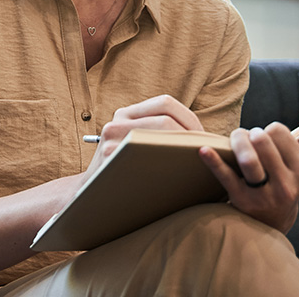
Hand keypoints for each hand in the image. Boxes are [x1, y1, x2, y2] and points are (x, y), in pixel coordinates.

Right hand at [83, 95, 203, 182]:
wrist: (90, 196)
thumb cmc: (126, 172)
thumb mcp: (134, 143)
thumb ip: (158, 133)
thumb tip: (207, 137)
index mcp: (126, 114)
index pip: (166, 103)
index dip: (191, 119)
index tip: (204, 139)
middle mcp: (117, 122)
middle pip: (166, 118)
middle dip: (192, 135)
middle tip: (206, 154)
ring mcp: (112, 140)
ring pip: (160, 135)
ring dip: (185, 148)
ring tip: (198, 163)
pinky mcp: (113, 159)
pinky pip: (150, 157)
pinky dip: (171, 165)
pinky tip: (181, 176)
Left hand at [199, 109, 298, 232]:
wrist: (272, 219)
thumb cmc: (289, 176)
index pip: (279, 132)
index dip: (269, 131)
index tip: (269, 140)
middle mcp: (288, 185)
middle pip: (261, 140)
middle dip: (250, 133)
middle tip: (248, 139)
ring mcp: (264, 194)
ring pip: (247, 158)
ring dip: (236, 141)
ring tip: (236, 142)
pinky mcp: (242, 200)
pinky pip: (226, 176)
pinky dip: (213, 160)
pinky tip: (204, 149)